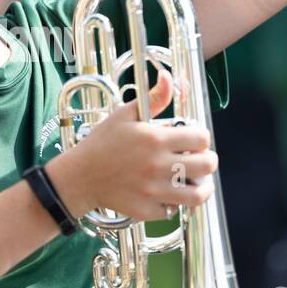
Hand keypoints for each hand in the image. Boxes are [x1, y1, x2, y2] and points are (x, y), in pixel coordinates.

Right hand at [47, 69, 217, 222]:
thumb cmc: (102, 143)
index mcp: (155, 139)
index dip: (201, 138)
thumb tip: (167, 77)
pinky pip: (174, 210)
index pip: (201, 138)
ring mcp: (153, 191)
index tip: (194, 140)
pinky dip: (174, 203)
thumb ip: (153, 98)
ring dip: (202, 187)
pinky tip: (168, 194)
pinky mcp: (147, 210)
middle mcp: (158, 166)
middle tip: (200, 160)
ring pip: (197, 195)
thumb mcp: (125, 115)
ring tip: (197, 182)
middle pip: (207, 165)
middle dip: (207, 161)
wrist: (79, 177)